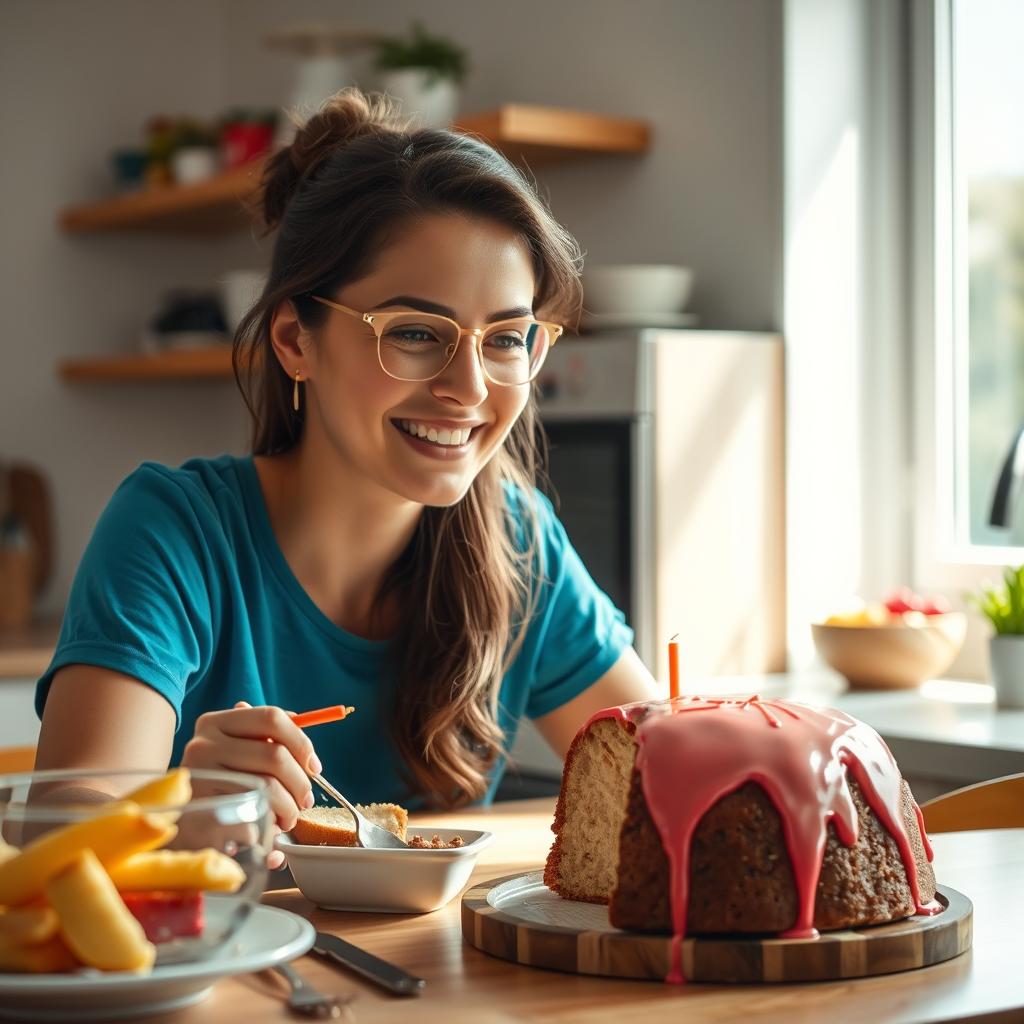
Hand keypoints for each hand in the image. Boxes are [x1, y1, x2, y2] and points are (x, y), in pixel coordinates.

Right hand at [181, 701, 321, 868]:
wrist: (171, 824)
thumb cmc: (214, 784)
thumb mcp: (231, 750)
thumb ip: (261, 734)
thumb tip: (299, 720)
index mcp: (214, 723)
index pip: (271, 717)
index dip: (301, 741)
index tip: (314, 766)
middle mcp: (202, 747)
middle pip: (274, 755)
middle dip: (300, 782)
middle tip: (305, 800)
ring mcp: (199, 781)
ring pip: (267, 789)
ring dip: (289, 808)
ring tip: (289, 818)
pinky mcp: (201, 816)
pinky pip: (253, 819)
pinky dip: (269, 828)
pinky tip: (267, 833)